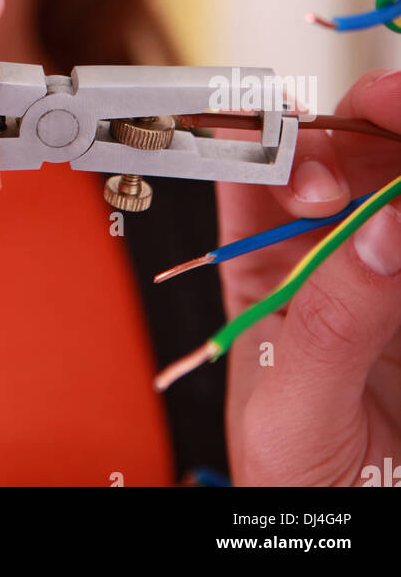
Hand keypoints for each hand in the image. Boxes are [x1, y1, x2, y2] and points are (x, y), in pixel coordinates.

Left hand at [218, 71, 400, 485]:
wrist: (361, 539)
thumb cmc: (299, 489)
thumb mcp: (293, 410)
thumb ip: (331, 318)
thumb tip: (378, 226)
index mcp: (262, 269)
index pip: (256, 170)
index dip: (273, 132)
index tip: (301, 126)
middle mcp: (329, 252)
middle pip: (344, 154)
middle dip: (366, 119)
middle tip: (394, 109)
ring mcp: (390, 267)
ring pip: (399, 176)